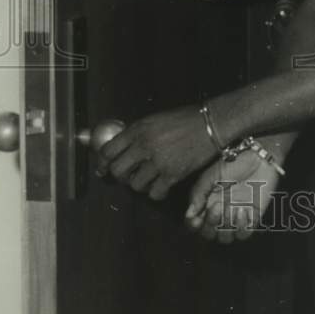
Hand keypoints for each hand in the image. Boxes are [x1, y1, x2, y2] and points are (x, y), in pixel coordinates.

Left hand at [97, 105, 216, 199]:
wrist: (211, 123)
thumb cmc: (186, 119)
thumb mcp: (156, 120)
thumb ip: (138, 133)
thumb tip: (122, 148)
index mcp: (138, 129)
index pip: (108, 151)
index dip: (102, 163)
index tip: (104, 168)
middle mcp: (145, 145)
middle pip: (118, 171)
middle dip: (121, 176)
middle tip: (128, 176)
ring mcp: (158, 161)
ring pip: (135, 185)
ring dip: (140, 185)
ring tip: (149, 179)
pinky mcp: (172, 174)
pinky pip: (154, 193)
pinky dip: (157, 192)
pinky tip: (162, 185)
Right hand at [185, 151, 280, 243]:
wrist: (258, 159)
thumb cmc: (233, 164)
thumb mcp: (211, 176)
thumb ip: (199, 194)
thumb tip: (189, 214)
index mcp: (207, 203)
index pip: (195, 224)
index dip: (193, 226)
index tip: (196, 220)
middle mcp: (220, 213)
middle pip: (210, 234)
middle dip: (210, 226)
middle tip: (217, 207)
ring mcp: (236, 217)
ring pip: (226, 238)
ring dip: (227, 227)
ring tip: (233, 208)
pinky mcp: (252, 218)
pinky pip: (244, 234)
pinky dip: (242, 227)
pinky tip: (244, 210)